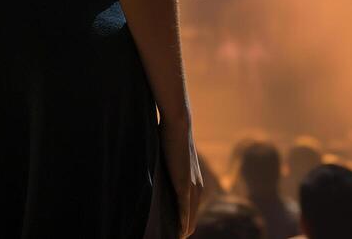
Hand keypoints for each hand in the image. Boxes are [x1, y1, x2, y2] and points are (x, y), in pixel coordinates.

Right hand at [161, 115, 203, 237]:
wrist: (178, 125)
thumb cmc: (171, 138)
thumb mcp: (170, 160)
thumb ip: (166, 172)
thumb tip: (154, 176)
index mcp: (195, 184)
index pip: (190, 213)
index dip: (181, 224)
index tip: (170, 232)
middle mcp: (197, 188)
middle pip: (190, 221)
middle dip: (180, 231)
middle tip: (166, 237)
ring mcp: (192, 187)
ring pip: (188, 218)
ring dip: (180, 230)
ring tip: (169, 238)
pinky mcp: (184, 184)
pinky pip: (183, 209)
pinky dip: (180, 222)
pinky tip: (177, 233)